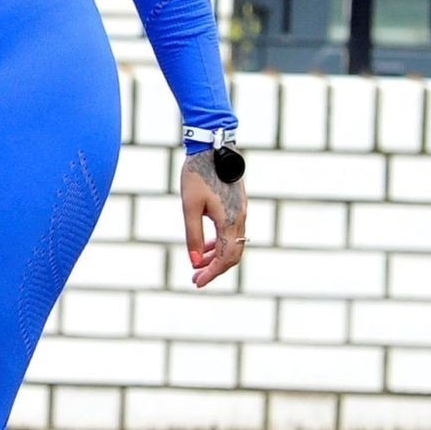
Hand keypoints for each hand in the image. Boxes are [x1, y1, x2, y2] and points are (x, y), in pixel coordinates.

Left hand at [181, 150, 247, 287]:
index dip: (212, 273)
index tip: (197, 282)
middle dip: (215, 268)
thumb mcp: (190, 207)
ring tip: (197, 265)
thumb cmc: (197, 174)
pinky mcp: (237, 204)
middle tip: (196, 278)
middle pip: (233, 254)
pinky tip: (206, 246)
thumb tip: (194, 262)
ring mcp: (241, 211)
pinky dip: (220, 242)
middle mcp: (240, 218)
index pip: (226, 257)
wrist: (212, 147)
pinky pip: (232, 231)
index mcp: (230, 221)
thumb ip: (193, 236)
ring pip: (233, 243)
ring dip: (216, 256)